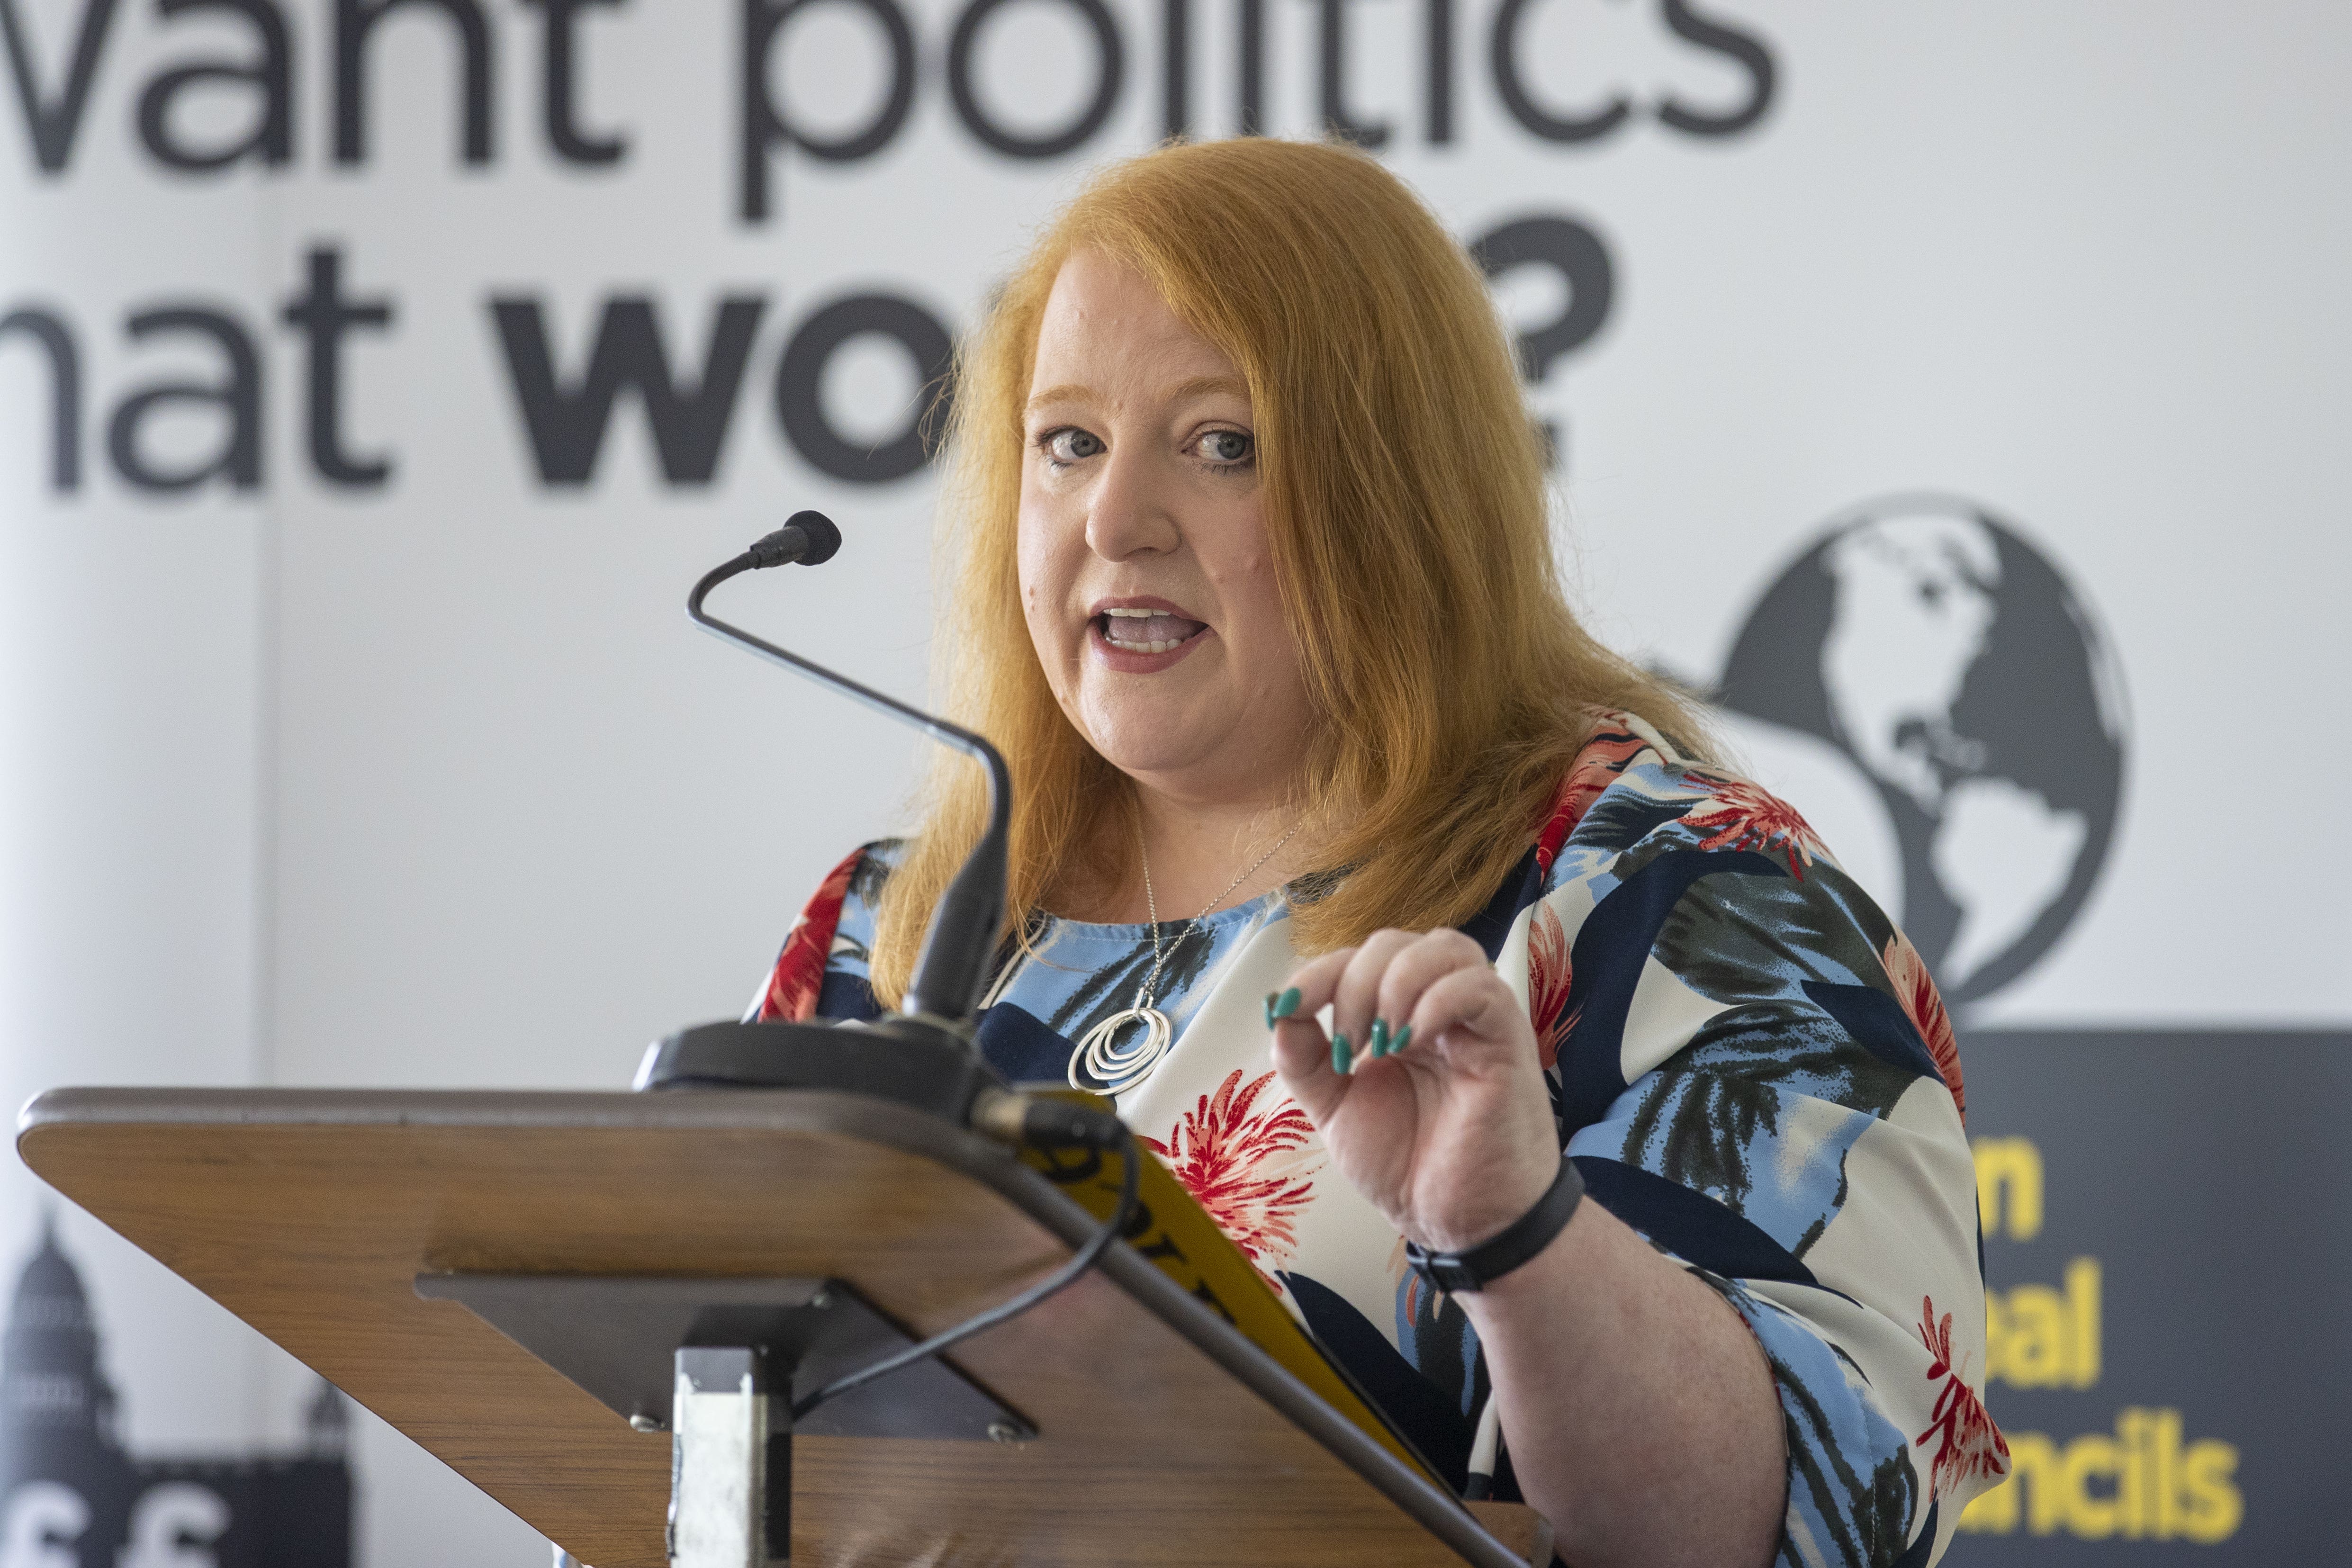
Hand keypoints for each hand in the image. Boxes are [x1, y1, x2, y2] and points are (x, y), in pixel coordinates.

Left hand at [1267, 929, 1561, 1254]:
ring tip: (1380, 1042)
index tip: (1288, 1007)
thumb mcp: (1335, 1108)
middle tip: (1346, 1049)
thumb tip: (1278, 1008)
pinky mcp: (1507, 1039)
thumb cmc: (1406, 1164)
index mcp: (1395, 1016)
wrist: (1456, 1222)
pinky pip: (1481, 986)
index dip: (1318, 972)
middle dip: (1353, 984)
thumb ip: (1304, 1059)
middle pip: (1395, 944)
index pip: (1357, 960)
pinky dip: (1438, 999)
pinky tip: (1413, 1040)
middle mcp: (1436, 1007)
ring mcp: (1475, 1020)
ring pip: (1444, 947)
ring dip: (1395, 983)